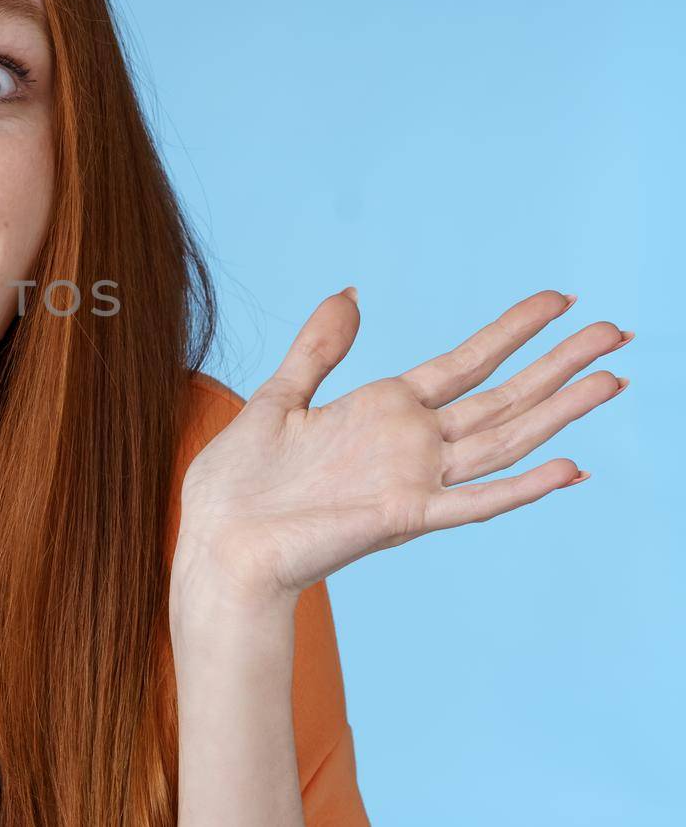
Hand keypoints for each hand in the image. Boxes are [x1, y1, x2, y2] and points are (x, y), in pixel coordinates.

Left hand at [176, 287, 630, 600]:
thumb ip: (320, 348)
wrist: (216, 542)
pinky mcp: (400, 517)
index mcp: (382, 412)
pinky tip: (568, 468)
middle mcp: (409, 445)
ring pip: (501, 441)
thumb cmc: (239, 484)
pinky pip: (471, 502)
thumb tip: (351, 293)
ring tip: (610, 379)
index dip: (511, 332)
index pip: (464, 364)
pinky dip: (521, 488)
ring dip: (557, 413)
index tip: (558, 301)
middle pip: (501, 398)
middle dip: (558, 364)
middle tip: (618, 332)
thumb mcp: (279, 397)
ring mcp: (411, 481)